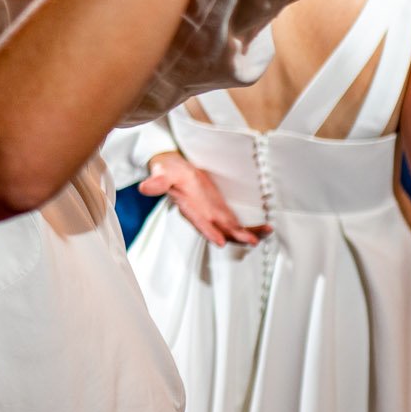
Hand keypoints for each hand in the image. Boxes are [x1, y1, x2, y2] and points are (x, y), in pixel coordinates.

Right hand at [140, 151, 267, 246]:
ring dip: (249, 233)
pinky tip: (266, 228)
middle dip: (237, 236)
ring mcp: (214, 214)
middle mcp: (203, 215)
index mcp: (189, 208)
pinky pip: (238, 223)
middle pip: (222, 230)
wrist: (174, 169)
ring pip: (233, 230)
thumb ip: (156, 182)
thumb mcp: (162, 173)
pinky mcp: (221, 211)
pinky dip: (251, 227)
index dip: (209, 232)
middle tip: (252, 240)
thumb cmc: (167, 171)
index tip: (220, 242)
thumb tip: (144, 188)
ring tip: (266, 232)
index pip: (199, 223)